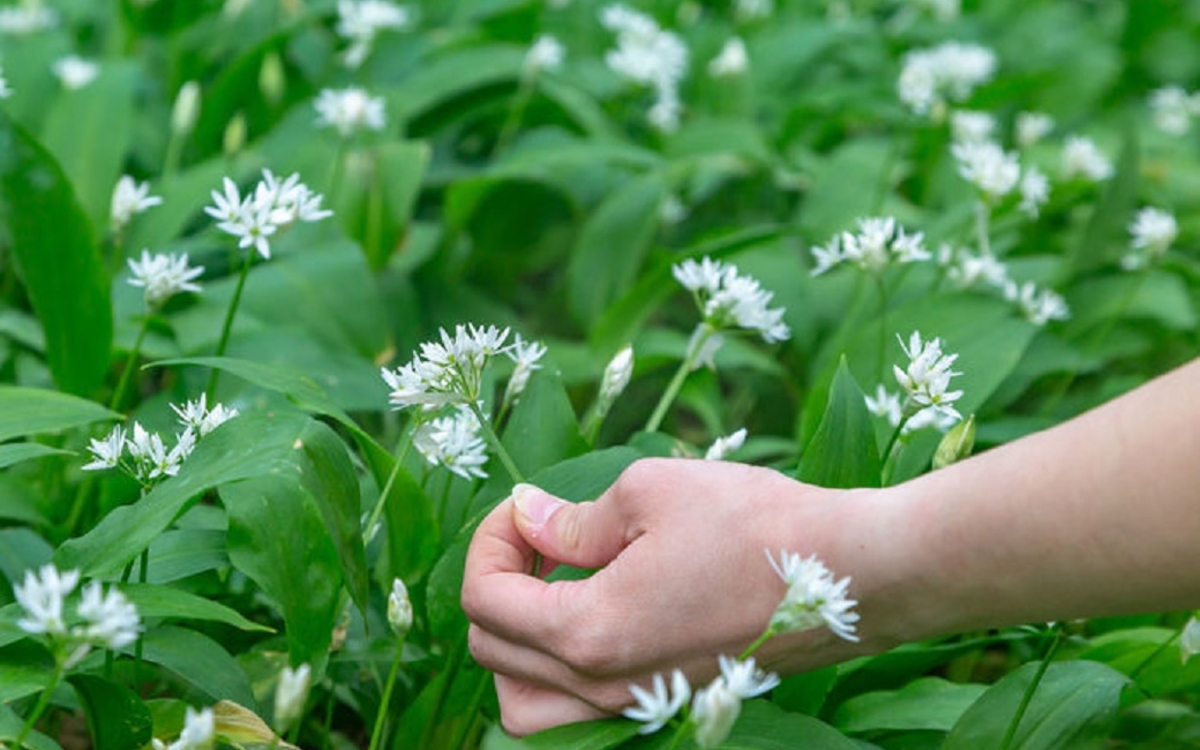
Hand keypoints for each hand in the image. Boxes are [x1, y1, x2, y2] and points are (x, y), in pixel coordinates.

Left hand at [461, 458, 875, 735]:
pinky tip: (601, 608)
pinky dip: (560, 667)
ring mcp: (636, 706)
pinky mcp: (665, 706)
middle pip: (492, 652)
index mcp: (589, 632)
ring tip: (556, 585)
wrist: (853, 577)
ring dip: (518, 642)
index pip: (484, 600)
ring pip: (526, 702)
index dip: (490, 540)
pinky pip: (577, 708)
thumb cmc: (755, 524)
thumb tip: (526, 516)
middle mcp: (603, 686)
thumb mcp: (650, 493)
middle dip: (499, 582)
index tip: (526, 505)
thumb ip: (572, 518)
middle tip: (538, 534)